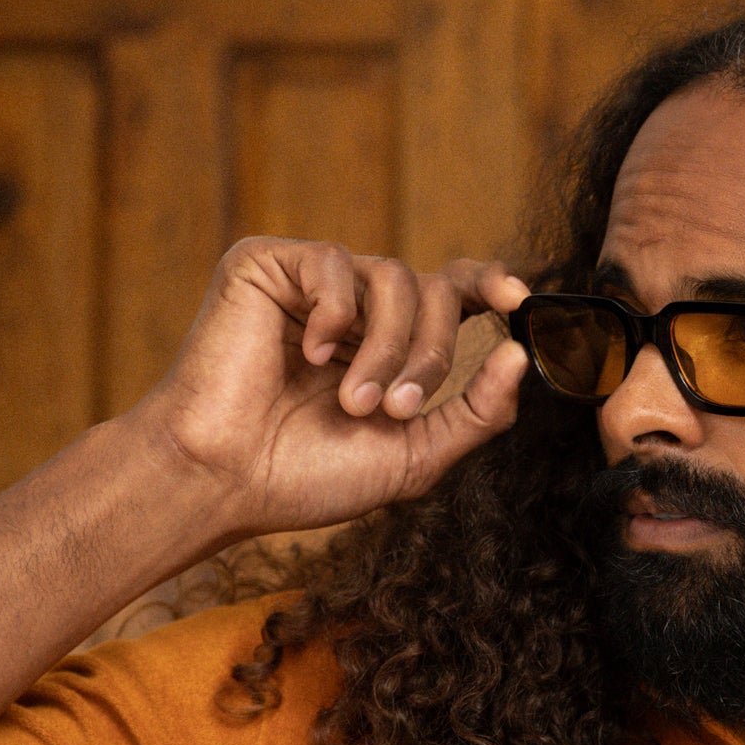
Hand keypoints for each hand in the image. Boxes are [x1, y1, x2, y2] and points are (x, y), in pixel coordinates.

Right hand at [134, 237, 530, 537]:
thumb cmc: (306, 477)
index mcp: (388, 345)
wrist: (224, 480)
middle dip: (431, 353)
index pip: (452, 293)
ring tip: (351, 402)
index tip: (518, 303)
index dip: (489, 285)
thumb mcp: (413, 456)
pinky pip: (334, 263)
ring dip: (386, 348)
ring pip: (394, 277)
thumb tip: (520, 355)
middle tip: (396, 409)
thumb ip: (474, 413)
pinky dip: (337, 314)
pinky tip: (310, 356)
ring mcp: (311, 285)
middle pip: (434, 290)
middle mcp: (355, 308)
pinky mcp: (266, 265)